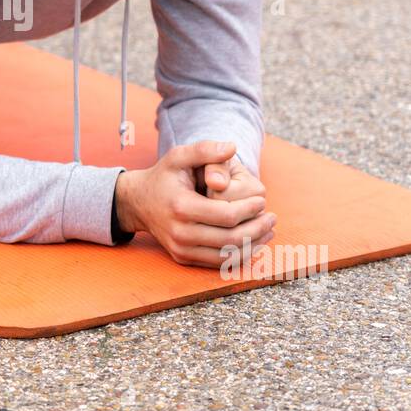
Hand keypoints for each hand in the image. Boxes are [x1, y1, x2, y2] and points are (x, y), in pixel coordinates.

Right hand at [114, 140, 275, 268]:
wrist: (137, 202)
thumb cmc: (163, 177)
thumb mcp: (178, 156)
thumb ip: (204, 149)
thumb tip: (232, 146)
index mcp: (182, 207)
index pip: (227, 215)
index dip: (250, 209)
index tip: (262, 201)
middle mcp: (180, 233)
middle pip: (231, 239)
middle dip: (257, 229)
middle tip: (272, 218)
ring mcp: (181, 249)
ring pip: (227, 256)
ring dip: (253, 245)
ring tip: (268, 231)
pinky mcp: (183, 258)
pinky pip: (218, 263)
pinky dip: (240, 255)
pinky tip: (253, 242)